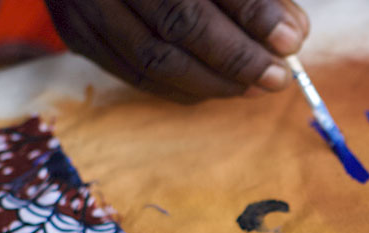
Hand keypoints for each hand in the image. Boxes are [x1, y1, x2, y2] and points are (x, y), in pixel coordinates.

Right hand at [44, 0, 309, 101]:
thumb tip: (292, 36)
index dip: (252, 12)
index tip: (290, 40)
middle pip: (180, 21)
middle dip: (238, 58)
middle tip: (278, 77)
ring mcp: (84, 1)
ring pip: (154, 58)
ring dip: (214, 83)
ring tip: (256, 87)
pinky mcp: (76, 31)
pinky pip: (135, 74)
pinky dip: (182, 88)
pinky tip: (218, 88)